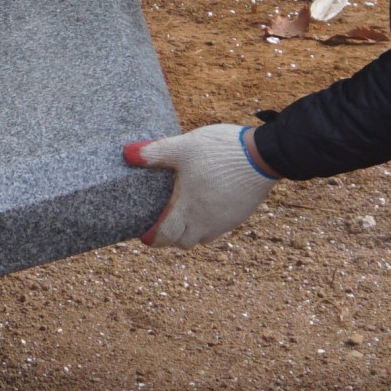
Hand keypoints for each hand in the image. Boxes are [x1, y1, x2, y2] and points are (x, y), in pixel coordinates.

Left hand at [123, 123, 272, 248]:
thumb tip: (126, 153)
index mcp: (188, 210)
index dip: (152, 238)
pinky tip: (207, 204)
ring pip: (202, 238)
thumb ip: (154, 152)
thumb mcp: (183, 147)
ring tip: (184, 213)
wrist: (264, 155)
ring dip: (190, 231)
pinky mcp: (239, 215)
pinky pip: (218, 228)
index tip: (144, 233)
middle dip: (170, 237)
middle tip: (162, 222)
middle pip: (183, 242)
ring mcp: (225, 221)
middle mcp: (206, 222)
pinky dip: (208, 223)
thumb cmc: (221, 153)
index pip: (165, 237)